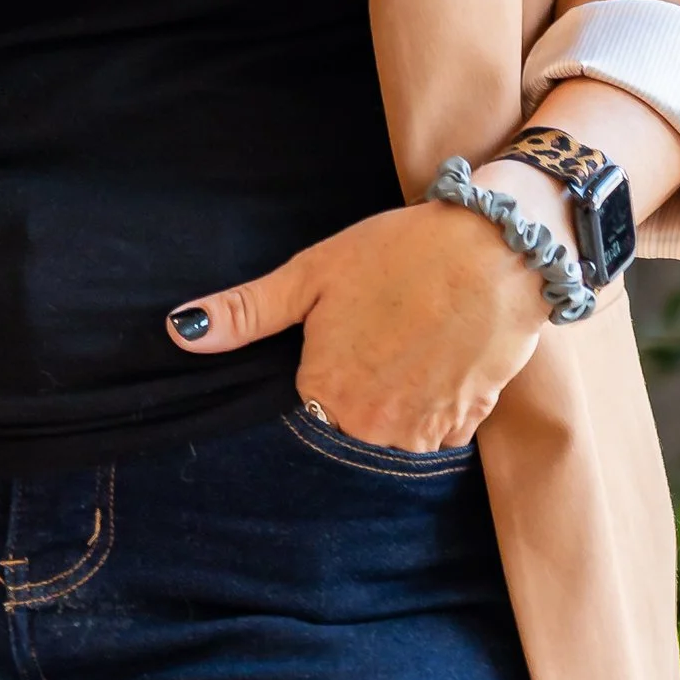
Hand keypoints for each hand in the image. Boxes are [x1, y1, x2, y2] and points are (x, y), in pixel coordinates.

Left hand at [166, 200, 549, 451]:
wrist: (499, 248)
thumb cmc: (402, 253)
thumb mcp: (314, 273)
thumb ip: (247, 312)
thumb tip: (179, 333)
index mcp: (325, 392)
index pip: (309, 397)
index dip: (328, 358)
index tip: (352, 328)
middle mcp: (368, 426)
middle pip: (350, 416)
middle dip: (364, 380)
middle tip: (390, 326)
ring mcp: (420, 431)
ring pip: (393, 426)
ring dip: (401, 394)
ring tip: (418, 337)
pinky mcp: (466, 425)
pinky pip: (437, 427)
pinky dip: (439, 399)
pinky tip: (444, 353)